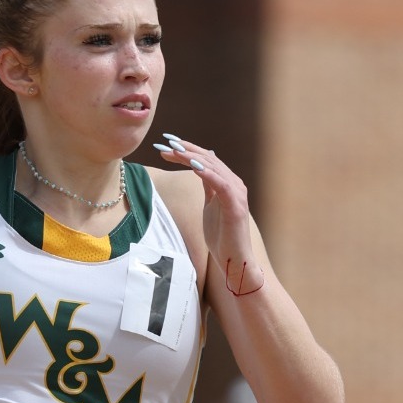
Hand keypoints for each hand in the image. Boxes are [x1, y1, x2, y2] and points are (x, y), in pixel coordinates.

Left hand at [153, 133, 261, 293]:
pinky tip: (192, 166)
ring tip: (174, 150)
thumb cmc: (222, 236)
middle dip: (186, 149)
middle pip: (208, 159)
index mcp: (227, 183)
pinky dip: (207, 173)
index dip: (187, 149)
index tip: (167, 143)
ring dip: (193, 157)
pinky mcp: (236, 205)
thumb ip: (208, 186)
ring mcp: (237, 194)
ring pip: (213, 167)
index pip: (206, 159)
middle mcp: (235, 184)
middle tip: (165, 142)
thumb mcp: (211, 205)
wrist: (234, 260)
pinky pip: (220, 184)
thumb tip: (200, 168)